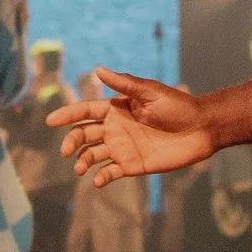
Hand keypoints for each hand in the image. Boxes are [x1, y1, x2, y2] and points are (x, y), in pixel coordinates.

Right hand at [47, 68, 215, 187]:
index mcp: (116, 108)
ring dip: (83, 161)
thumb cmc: (177, 106)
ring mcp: (123, 148)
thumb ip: (124, 85)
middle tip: (66, 151)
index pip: (85, 111)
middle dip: (71, 141)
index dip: (67, 115)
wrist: (201, 129)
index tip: (50, 121)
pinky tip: (98, 181)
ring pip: (93, 155)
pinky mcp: (133, 165)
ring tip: (80, 168)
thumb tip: (98, 69)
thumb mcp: (150, 92)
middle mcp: (115, 128)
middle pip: (84, 134)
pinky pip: (111, 172)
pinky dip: (101, 177)